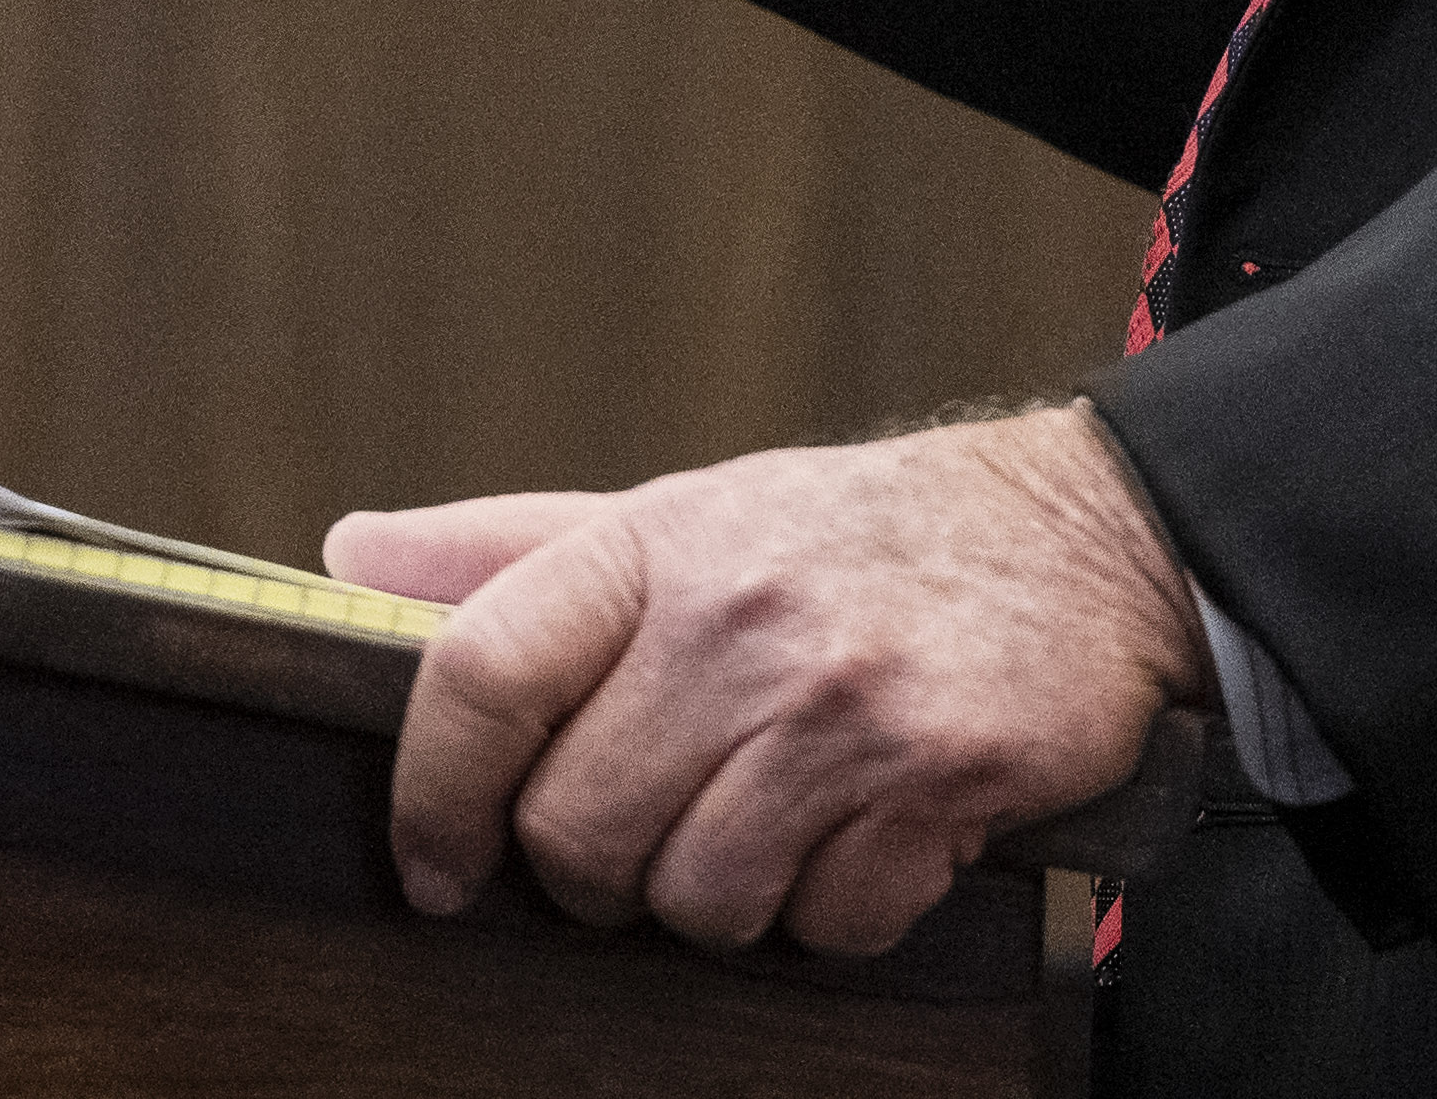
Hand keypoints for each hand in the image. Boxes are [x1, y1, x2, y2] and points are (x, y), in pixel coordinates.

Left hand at [324, 408, 1208, 956]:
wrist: (1089, 534)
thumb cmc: (864, 535)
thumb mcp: (687, 511)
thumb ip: (514, 547)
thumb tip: (348, 553)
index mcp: (655, 544)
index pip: (478, 673)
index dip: (433, 794)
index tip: (440, 863)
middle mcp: (737, 617)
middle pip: (577, 832)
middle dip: (601, 871)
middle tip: (660, 829)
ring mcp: (838, 701)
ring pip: (695, 900)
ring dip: (729, 893)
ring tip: (780, 815)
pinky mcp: (934, 774)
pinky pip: (828, 924)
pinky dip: (844, 905)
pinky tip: (872, 828)